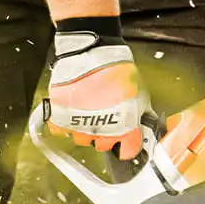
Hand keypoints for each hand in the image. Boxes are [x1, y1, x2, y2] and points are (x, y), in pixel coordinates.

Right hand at [45, 26, 148, 158]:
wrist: (89, 52)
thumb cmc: (115, 68)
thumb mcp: (137, 90)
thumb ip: (141, 111)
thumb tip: (144, 122)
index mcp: (124, 128)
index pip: (128, 151)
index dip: (128, 143)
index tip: (126, 137)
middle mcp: (102, 133)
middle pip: (103, 145)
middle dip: (105, 134)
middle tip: (105, 117)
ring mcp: (79, 127)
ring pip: (82, 139)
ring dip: (85, 128)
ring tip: (86, 111)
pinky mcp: (60, 119)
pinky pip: (61, 130)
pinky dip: (65, 123)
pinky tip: (72, 111)